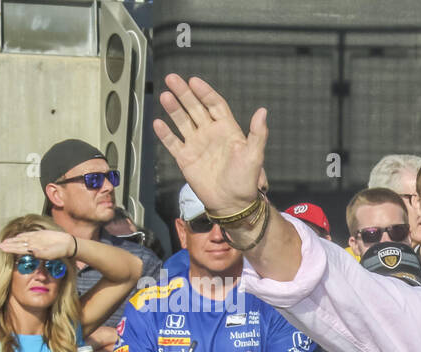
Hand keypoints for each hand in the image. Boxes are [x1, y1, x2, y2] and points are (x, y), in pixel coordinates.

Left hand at [0, 229, 74, 259]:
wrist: (67, 244)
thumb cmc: (60, 251)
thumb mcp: (51, 254)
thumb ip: (41, 254)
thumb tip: (31, 252)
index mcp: (34, 251)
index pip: (19, 250)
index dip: (10, 249)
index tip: (2, 249)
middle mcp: (33, 246)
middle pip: (18, 245)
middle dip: (9, 245)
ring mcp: (35, 240)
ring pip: (21, 240)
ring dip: (12, 241)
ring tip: (4, 242)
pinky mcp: (39, 235)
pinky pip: (28, 235)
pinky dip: (21, 235)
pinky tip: (16, 236)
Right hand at [153, 74, 266, 217]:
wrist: (232, 204)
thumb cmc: (246, 180)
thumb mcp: (254, 155)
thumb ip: (258, 133)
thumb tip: (263, 110)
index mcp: (227, 130)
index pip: (215, 105)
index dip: (205, 92)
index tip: (193, 81)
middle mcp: (210, 134)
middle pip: (195, 108)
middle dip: (184, 93)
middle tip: (172, 79)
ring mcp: (196, 145)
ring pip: (182, 121)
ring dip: (173, 108)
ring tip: (165, 96)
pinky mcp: (185, 158)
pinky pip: (172, 142)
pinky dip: (165, 133)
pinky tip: (157, 123)